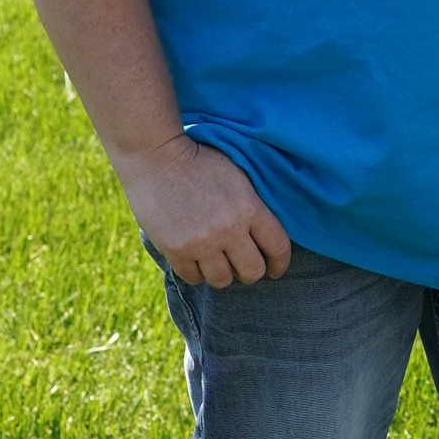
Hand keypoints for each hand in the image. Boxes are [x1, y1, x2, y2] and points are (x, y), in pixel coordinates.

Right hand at [114, 133, 291, 287]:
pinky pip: (193, 278)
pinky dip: (198, 273)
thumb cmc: (202, 162)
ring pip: (222, 280)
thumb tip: (266, 236)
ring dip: (224, 273)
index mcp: (250, 208)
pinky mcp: (174, 251)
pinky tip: (198, 260)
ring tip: (220, 261)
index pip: (278, 248)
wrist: (158, 158)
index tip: (277, 269)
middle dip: (252, 272)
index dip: (281, 264)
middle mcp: (228, 230)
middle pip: (252, 272)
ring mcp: (200, 243)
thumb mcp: (240, 178)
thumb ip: (254, 207)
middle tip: (246, 266)